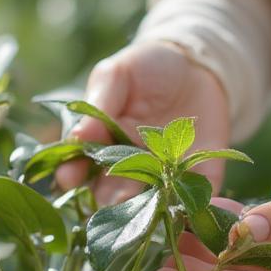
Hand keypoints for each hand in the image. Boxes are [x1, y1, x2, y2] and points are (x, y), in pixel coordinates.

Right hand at [55, 42, 229, 202]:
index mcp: (104, 143)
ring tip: (146, 206)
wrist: (198, 64)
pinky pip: (200, 192)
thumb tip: (76, 136)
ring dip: (147, 206)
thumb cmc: (148, 66)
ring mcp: (164, 173)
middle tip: (110, 200)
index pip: (82, 165)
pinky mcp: (201, 174)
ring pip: (151, 199)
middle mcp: (130, 166)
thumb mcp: (118, 74)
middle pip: (113, 191)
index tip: (69, 177)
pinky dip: (199, 202)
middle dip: (109, 198)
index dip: (73, 173)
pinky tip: (195, 206)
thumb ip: (100, 103)